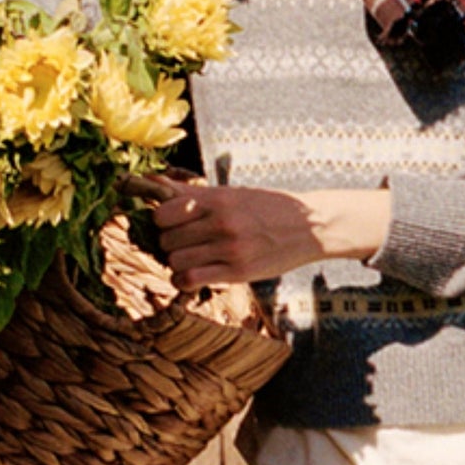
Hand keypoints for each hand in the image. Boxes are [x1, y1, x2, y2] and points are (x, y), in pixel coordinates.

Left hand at [148, 179, 391, 289]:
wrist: (311, 226)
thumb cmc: (269, 207)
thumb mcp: (233, 193)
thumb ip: (193, 193)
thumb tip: (153, 184)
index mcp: (218, 199)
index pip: (163, 211)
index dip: (162, 219)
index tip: (172, 223)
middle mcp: (221, 222)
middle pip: (166, 238)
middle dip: (170, 242)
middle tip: (186, 243)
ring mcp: (229, 249)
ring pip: (175, 260)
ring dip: (177, 262)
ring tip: (192, 259)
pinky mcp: (237, 272)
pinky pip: (191, 280)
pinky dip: (184, 280)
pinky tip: (193, 276)